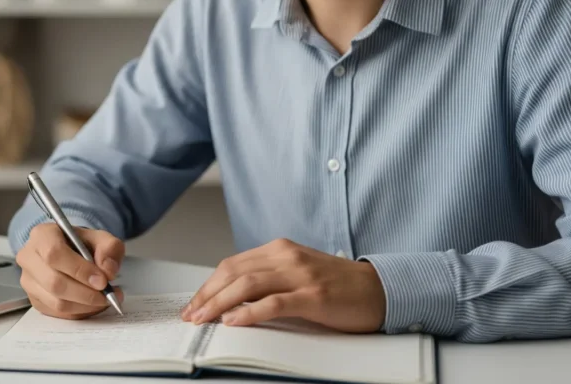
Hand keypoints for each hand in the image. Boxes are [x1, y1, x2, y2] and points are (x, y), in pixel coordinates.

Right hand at [15, 223, 125, 319]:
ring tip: (104, 299)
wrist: (70, 253)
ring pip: (56, 302)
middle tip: (107, 294)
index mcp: (42, 235)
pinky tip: (92, 304)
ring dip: (85, 305)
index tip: (102, 281)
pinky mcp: (34, 299)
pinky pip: (57, 313)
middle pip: (54, 282)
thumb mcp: (101, 238)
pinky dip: (79, 312)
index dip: (80, 270)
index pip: (54, 254)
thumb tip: (108, 270)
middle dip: (85, 293)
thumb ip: (109, 248)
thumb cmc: (82, 244)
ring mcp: (28, 281)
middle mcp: (29, 258)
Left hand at [180, 238, 385, 332]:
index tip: (193, 303)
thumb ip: (268, 279)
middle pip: (233, 272)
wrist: (379, 289)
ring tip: (203, 319)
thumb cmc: (337, 285)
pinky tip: (233, 321)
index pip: (232, 264)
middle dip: (206, 294)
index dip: (208, 284)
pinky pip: (274, 302)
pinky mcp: (314, 296)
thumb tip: (231, 298)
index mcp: (279, 249)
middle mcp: (286, 256)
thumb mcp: (297, 274)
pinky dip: (249, 312)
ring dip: (219, 303)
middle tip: (190, 314)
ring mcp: (300, 275)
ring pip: (247, 285)